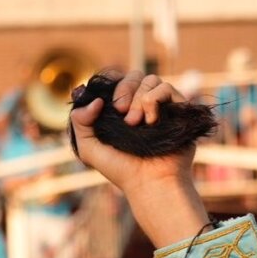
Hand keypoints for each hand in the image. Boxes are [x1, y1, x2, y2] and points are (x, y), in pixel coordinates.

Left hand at [70, 71, 209, 246]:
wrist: (150, 182)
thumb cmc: (120, 169)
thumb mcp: (89, 148)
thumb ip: (80, 122)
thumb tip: (95, 100)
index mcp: (119, 110)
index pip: (115, 79)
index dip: (109, 82)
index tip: (104, 102)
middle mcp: (140, 104)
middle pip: (132, 75)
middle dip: (124, 90)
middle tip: (122, 112)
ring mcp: (160, 106)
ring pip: (149, 79)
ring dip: (139, 99)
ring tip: (136, 123)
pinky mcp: (177, 108)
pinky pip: (166, 88)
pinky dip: (154, 101)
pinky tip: (151, 121)